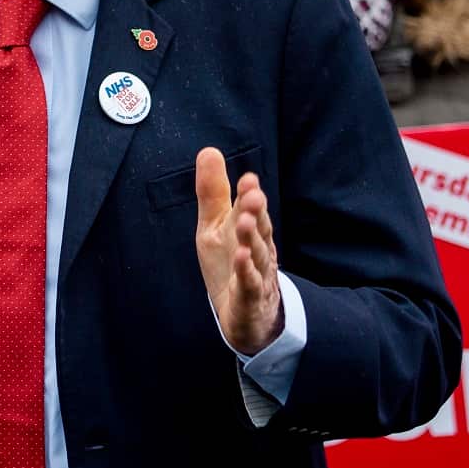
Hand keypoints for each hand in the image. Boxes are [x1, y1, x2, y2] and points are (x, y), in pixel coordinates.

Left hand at [194, 147, 281, 354]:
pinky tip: (242, 260)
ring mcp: (256, 276)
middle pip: (259, 229)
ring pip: (257, 256)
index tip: (247, 178)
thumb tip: (209, 150)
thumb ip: (214, 192)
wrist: (246, 317)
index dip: (249, 195)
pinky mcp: (249, 300)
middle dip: (256, 212)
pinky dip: (247, 274)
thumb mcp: (215, 226)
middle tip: (253, 193)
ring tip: (244, 222)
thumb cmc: (230, 264)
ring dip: (251, 238)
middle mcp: (257, 251)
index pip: (251, 210)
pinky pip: (250, 286)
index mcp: (250, 231)